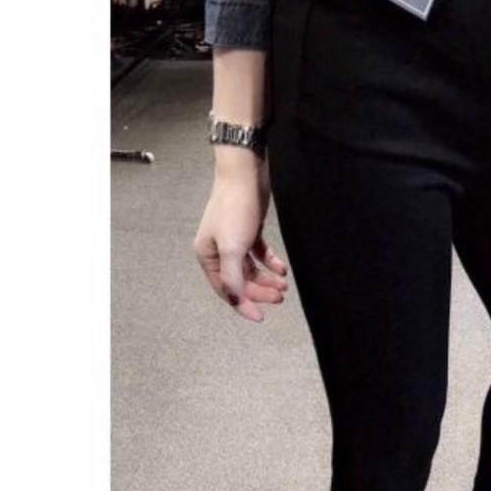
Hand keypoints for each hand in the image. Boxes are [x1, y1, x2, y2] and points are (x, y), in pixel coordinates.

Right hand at [193, 148, 288, 321]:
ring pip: (251, 269)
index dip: (243, 304)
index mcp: (207, 256)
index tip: (262, 317)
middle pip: (240, 281)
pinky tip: (282, 269)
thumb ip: (234, 277)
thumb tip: (236, 301)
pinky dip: (270, 262)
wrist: (245, 173)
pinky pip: (259, 254)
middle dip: (259, 291)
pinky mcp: (248, 230)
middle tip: (280, 297)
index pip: (226, 290)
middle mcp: (217, 250)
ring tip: (283, 285)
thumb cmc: (234, 208)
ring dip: (267, 279)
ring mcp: (233, 240)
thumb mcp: (233, 248)